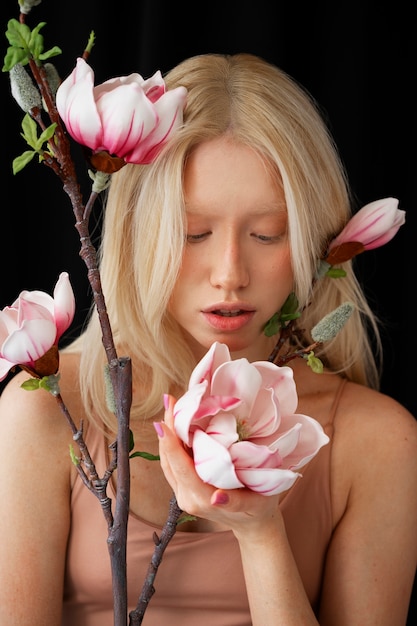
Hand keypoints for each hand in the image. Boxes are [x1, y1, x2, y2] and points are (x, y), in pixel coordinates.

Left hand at [155, 395, 282, 537]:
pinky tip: (177, 423)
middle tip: (170, 401)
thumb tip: (217, 497)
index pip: (180, 467)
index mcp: (201, 500)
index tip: (165, 420)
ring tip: (171, 406)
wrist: (254, 522)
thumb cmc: (258, 508)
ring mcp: (183, 493)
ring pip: (168, 460)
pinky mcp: (184, 487)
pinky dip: (173, 441)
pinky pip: (173, 463)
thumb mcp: (254, 504)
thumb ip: (235, 502)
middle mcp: (187, 497)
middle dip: (168, 429)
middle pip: (169, 460)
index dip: (171, 443)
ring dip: (168, 433)